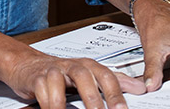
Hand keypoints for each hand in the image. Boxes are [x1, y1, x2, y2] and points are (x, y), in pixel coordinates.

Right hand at [6, 50, 145, 108]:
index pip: (106, 75)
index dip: (115, 92)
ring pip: (59, 81)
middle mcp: (72, 66)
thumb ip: (114, 80)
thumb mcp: (89, 74)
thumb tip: (140, 87)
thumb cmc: (62, 72)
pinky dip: (48, 104)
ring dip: (64, 102)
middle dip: (93, 98)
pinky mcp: (37, 78)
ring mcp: (53, 70)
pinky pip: (42, 90)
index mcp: (88, 66)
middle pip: (85, 76)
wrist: (28, 65)